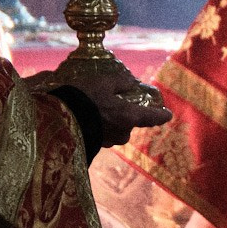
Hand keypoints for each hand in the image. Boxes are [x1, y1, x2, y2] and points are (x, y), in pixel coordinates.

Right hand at [34, 68, 170, 148]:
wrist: (58, 120)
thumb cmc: (83, 98)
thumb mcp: (103, 82)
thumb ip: (121, 81)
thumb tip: (131, 82)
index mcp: (129, 116)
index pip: (152, 118)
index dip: (161, 115)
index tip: (168, 114)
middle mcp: (123, 132)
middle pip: (131, 123)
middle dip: (127, 114)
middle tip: (116, 101)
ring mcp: (110, 141)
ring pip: (117, 129)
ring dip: (112, 120)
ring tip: (98, 107)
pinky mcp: (97, 145)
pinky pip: (105, 133)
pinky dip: (101, 125)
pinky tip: (90, 115)